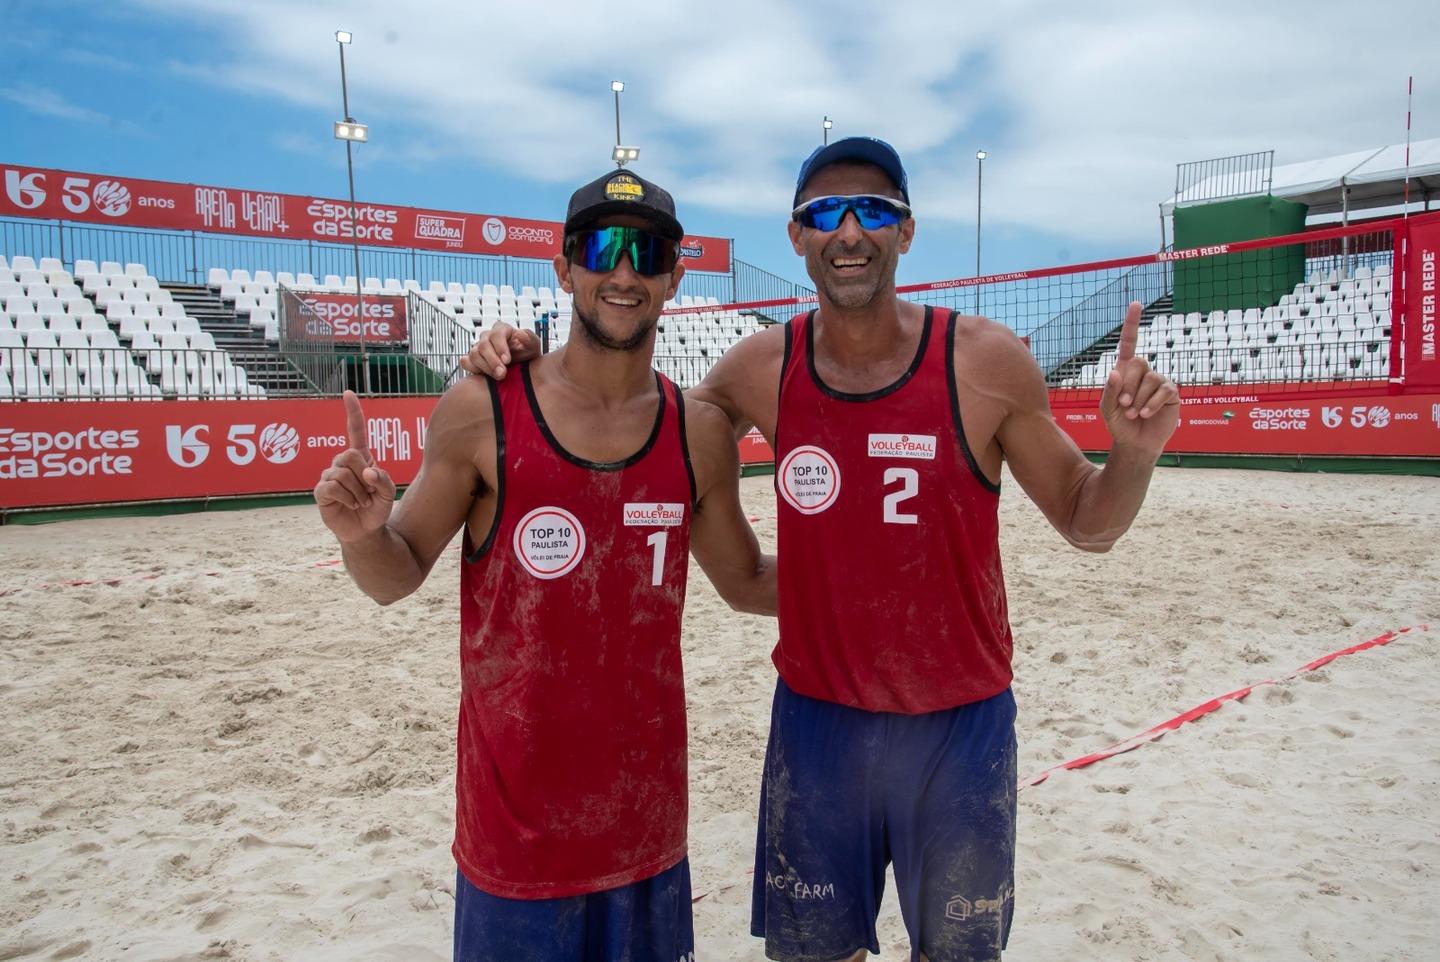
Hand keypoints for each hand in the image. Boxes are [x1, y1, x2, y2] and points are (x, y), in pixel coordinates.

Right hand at [314, 390, 397, 542]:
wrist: (366, 531)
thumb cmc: (376, 508)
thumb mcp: (388, 493)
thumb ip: (383, 480)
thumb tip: (367, 473)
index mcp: (360, 458)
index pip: (355, 431)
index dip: (352, 413)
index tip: (348, 393)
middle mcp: (342, 463)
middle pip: (350, 454)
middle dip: (364, 476)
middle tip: (369, 494)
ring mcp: (329, 476)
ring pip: (343, 474)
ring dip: (358, 493)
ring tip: (361, 503)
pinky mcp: (321, 491)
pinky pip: (333, 487)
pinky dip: (348, 499)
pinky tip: (351, 505)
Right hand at [457, 322, 541, 379]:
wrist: (521, 368)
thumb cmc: (527, 353)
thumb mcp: (534, 346)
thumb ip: (530, 338)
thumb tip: (520, 333)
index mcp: (501, 329)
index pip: (496, 334)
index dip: (500, 347)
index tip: (507, 360)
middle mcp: (487, 337)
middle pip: (483, 346)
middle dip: (492, 361)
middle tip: (502, 373)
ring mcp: (478, 348)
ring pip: (474, 355)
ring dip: (485, 367)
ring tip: (498, 377)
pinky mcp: (472, 360)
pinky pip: (465, 362)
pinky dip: (471, 368)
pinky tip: (482, 375)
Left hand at [1100, 301, 1179, 458]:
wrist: (1135, 443)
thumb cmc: (1119, 424)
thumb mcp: (1107, 409)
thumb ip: (1109, 391)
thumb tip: (1115, 372)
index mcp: (1125, 371)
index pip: (1129, 343)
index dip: (1132, 324)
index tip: (1136, 304)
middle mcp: (1144, 373)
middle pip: (1138, 363)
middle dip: (1128, 385)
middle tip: (1123, 405)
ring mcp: (1159, 382)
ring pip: (1150, 379)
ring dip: (1138, 399)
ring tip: (1134, 413)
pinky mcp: (1171, 394)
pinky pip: (1163, 391)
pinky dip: (1151, 403)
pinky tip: (1145, 414)